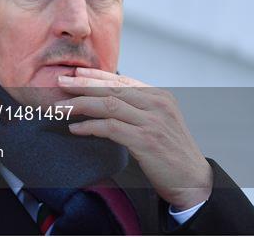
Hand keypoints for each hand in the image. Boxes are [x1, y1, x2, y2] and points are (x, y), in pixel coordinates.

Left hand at [57, 68, 212, 209]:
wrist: (192, 180)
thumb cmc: (171, 152)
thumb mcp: (159, 122)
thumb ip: (139, 108)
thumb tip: (106, 100)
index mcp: (160, 96)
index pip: (122, 81)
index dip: (96, 76)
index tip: (76, 73)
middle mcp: (157, 104)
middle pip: (112, 89)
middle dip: (83, 84)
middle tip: (61, 83)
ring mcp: (152, 121)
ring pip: (108, 105)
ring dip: (81, 104)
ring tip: (61, 107)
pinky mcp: (146, 140)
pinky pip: (110, 128)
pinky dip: (89, 126)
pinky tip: (75, 129)